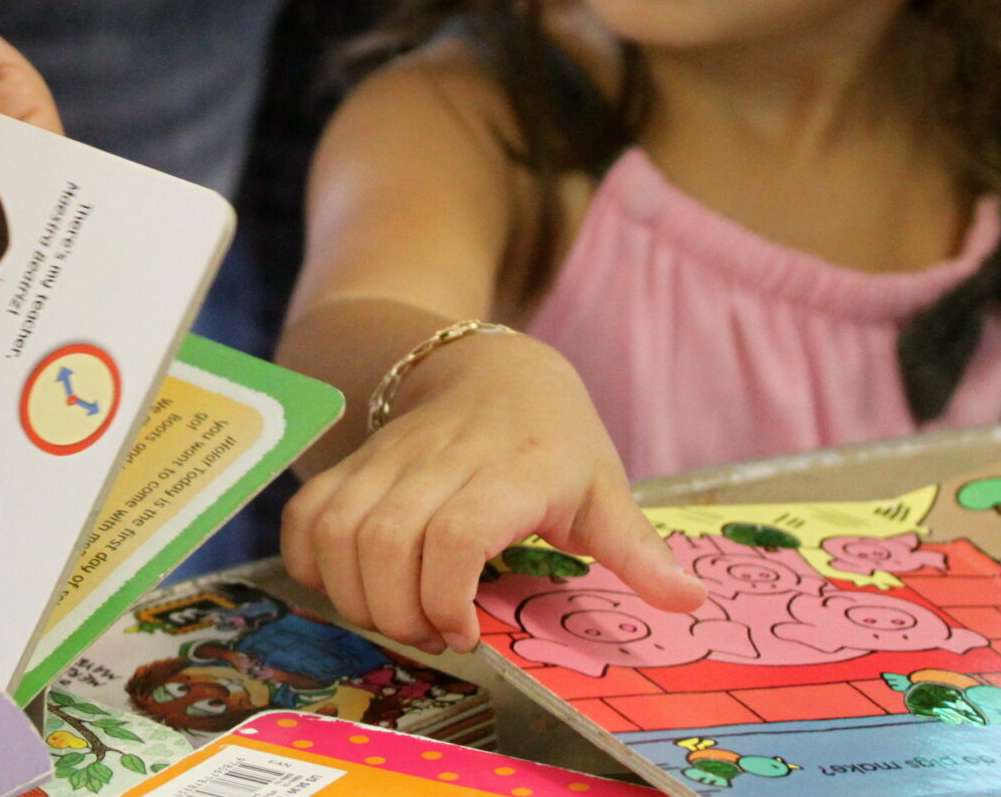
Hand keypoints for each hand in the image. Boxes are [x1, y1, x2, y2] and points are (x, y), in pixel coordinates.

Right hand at [281, 332, 702, 653]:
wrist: (489, 366)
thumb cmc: (554, 436)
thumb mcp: (604, 486)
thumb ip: (636, 550)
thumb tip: (693, 604)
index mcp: (513, 470)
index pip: (457, 533)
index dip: (447, 596)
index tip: (467, 634)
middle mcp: (441, 460)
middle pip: (386, 543)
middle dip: (398, 612)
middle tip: (432, 634)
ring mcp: (388, 459)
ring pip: (339, 530)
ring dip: (354, 594)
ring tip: (395, 615)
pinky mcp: (352, 463)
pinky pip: (307, 515)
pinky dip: (312, 562)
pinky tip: (349, 586)